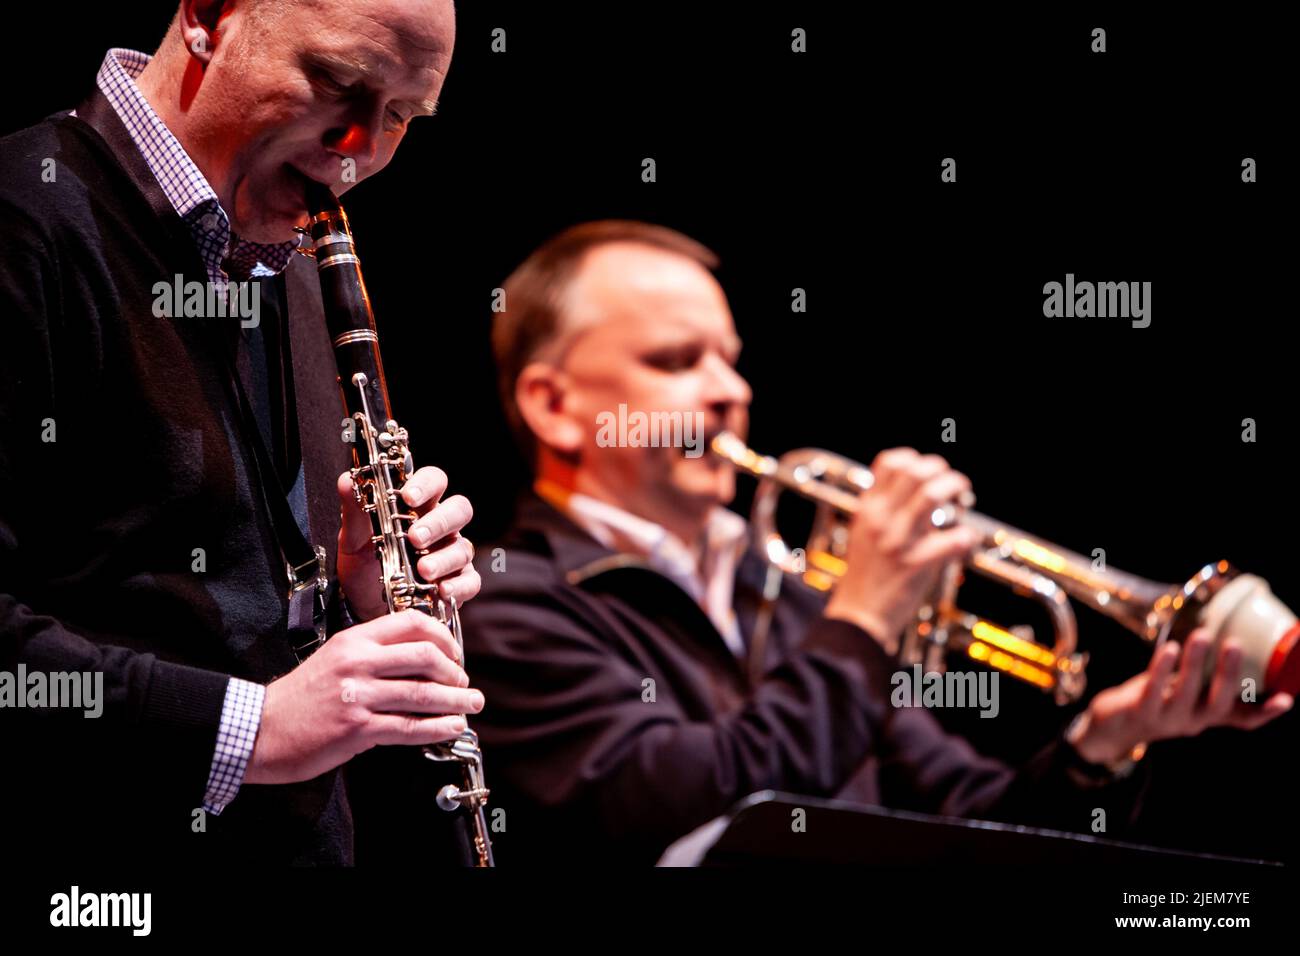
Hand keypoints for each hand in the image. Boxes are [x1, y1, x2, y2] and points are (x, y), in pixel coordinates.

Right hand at [245, 610, 485, 784]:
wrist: (260, 729)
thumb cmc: (299, 698)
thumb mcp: (335, 659)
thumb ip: (373, 655)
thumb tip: (421, 662)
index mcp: (354, 640)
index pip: (411, 623)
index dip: (443, 637)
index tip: (455, 653)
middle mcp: (358, 662)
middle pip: (425, 655)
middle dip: (454, 670)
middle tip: (464, 682)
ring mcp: (357, 695)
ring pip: (422, 692)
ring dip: (456, 700)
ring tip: (471, 704)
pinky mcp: (357, 728)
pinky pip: (410, 726)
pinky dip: (438, 727)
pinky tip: (452, 726)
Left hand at [336, 466, 481, 621]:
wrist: (362, 606)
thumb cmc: (364, 566)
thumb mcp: (353, 539)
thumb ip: (354, 510)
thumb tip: (348, 480)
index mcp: (419, 507)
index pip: (434, 481)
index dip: (426, 484)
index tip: (408, 497)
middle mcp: (440, 527)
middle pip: (459, 509)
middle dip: (439, 522)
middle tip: (415, 537)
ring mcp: (452, 555)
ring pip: (463, 547)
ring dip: (444, 558)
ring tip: (423, 570)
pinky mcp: (458, 583)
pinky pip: (470, 581)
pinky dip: (459, 585)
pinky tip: (442, 590)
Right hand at [825, 448, 978, 651]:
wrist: (858, 616)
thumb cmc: (865, 577)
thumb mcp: (863, 533)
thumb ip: (882, 510)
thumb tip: (912, 490)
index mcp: (868, 509)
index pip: (890, 462)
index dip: (916, 459)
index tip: (928, 471)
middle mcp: (881, 519)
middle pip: (915, 472)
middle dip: (942, 471)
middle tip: (954, 484)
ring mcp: (898, 541)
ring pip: (932, 495)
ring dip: (955, 489)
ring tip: (964, 498)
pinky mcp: (916, 564)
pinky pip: (954, 539)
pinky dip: (968, 537)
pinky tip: (966, 542)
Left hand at [1068, 627, 1293, 766]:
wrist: (1110, 728)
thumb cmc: (1155, 699)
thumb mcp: (1184, 690)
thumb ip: (1204, 675)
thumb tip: (1225, 635)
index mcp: (1207, 716)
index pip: (1243, 720)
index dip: (1265, 712)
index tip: (1286, 699)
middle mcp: (1192, 721)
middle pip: (1217, 705)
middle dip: (1228, 675)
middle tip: (1235, 645)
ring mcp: (1166, 720)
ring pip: (1184, 694)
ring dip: (1193, 664)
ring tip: (1200, 637)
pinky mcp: (1139, 712)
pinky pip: (1152, 690)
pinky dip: (1161, 670)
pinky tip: (1169, 649)